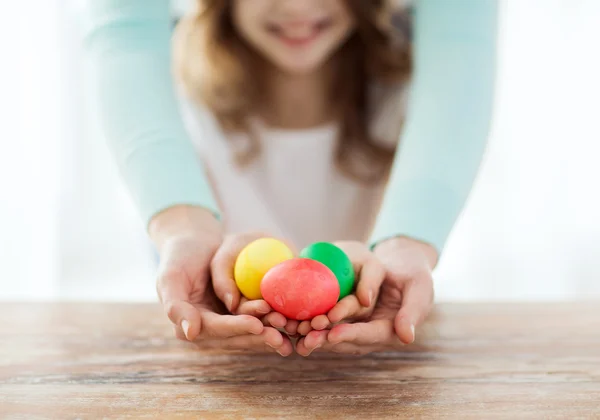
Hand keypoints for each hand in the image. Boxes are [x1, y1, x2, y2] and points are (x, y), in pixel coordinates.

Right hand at [151, 206, 292, 355]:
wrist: (193, 246)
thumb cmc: (178, 258)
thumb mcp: (170, 277)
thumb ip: (176, 306)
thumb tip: (190, 333)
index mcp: (189, 325)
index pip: (217, 329)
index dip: (237, 328)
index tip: (257, 325)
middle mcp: (208, 330)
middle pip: (237, 337)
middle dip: (259, 337)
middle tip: (282, 335)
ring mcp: (224, 324)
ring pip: (251, 332)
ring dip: (270, 333)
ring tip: (291, 330)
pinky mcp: (238, 316)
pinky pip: (258, 321)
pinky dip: (273, 321)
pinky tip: (293, 323)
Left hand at [296, 237, 436, 355]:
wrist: (402, 265)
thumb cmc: (415, 275)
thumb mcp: (419, 287)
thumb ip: (414, 311)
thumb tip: (407, 337)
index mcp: (391, 331)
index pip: (369, 335)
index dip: (351, 335)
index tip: (333, 334)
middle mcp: (371, 333)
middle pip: (346, 339)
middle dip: (325, 339)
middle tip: (306, 337)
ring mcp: (356, 326)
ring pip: (332, 333)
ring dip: (313, 334)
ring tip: (294, 331)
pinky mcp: (344, 317)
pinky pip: (326, 321)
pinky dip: (310, 321)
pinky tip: (292, 319)